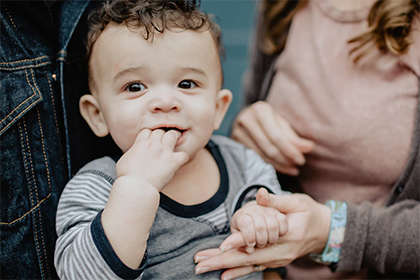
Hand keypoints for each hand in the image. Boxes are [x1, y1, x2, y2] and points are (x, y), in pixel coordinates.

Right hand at [116, 128, 188, 189]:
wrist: (135, 187)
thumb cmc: (127, 177)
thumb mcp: (123, 160)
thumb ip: (131, 153)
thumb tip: (133, 154)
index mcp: (140, 144)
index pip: (147, 131)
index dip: (149, 136)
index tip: (151, 142)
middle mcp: (153, 145)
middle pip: (160, 131)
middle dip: (162, 136)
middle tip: (163, 143)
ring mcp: (164, 152)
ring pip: (173, 135)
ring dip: (174, 139)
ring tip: (174, 145)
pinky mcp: (173, 162)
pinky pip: (183, 154)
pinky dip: (183, 157)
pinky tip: (179, 161)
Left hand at [194, 189, 330, 279]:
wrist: (325, 232)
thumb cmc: (310, 213)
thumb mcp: (297, 202)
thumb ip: (277, 200)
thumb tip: (260, 194)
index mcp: (287, 235)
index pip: (258, 241)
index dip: (239, 243)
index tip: (221, 246)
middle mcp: (281, 252)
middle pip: (247, 258)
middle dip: (221, 261)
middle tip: (199, 264)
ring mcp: (277, 260)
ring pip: (247, 265)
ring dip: (224, 266)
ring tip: (203, 266)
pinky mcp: (274, 261)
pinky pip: (254, 267)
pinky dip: (238, 272)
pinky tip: (223, 275)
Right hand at [232, 101, 313, 174]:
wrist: (245, 116)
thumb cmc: (268, 119)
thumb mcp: (281, 122)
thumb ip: (293, 136)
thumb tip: (309, 148)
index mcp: (260, 110)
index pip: (277, 136)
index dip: (290, 150)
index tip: (302, 159)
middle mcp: (246, 119)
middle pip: (269, 147)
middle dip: (286, 159)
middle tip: (298, 165)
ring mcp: (237, 132)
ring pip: (262, 155)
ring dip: (280, 164)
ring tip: (293, 169)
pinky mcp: (234, 143)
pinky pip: (256, 158)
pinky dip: (271, 165)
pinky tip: (282, 167)